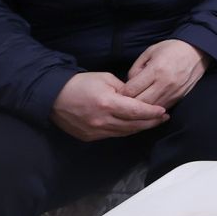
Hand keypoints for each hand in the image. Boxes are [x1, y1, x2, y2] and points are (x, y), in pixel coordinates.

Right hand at [50, 71, 168, 141]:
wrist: (53, 97)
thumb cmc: (80, 83)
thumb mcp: (105, 78)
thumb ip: (124, 89)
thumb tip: (136, 97)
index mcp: (107, 103)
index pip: (136, 111)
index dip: (152, 113)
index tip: (163, 111)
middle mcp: (102, 120)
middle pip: (133, 125)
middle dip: (150, 122)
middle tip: (163, 118)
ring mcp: (95, 131)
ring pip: (124, 132)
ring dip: (139, 128)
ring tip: (152, 122)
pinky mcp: (89, 137)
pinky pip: (112, 135)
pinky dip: (125, 130)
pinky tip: (133, 125)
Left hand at [121, 39, 209, 108]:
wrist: (197, 51)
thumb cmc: (172, 49)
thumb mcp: (149, 52)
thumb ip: (136, 69)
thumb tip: (129, 86)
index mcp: (156, 70)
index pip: (131, 90)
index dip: (121, 93)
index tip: (118, 93)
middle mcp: (165, 83)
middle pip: (140, 103)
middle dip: (129, 104)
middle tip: (123, 102)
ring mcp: (173, 92)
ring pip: (151, 109)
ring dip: (141, 109)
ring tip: (134, 107)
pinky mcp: (179, 98)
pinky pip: (162, 109)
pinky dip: (153, 110)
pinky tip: (148, 106)